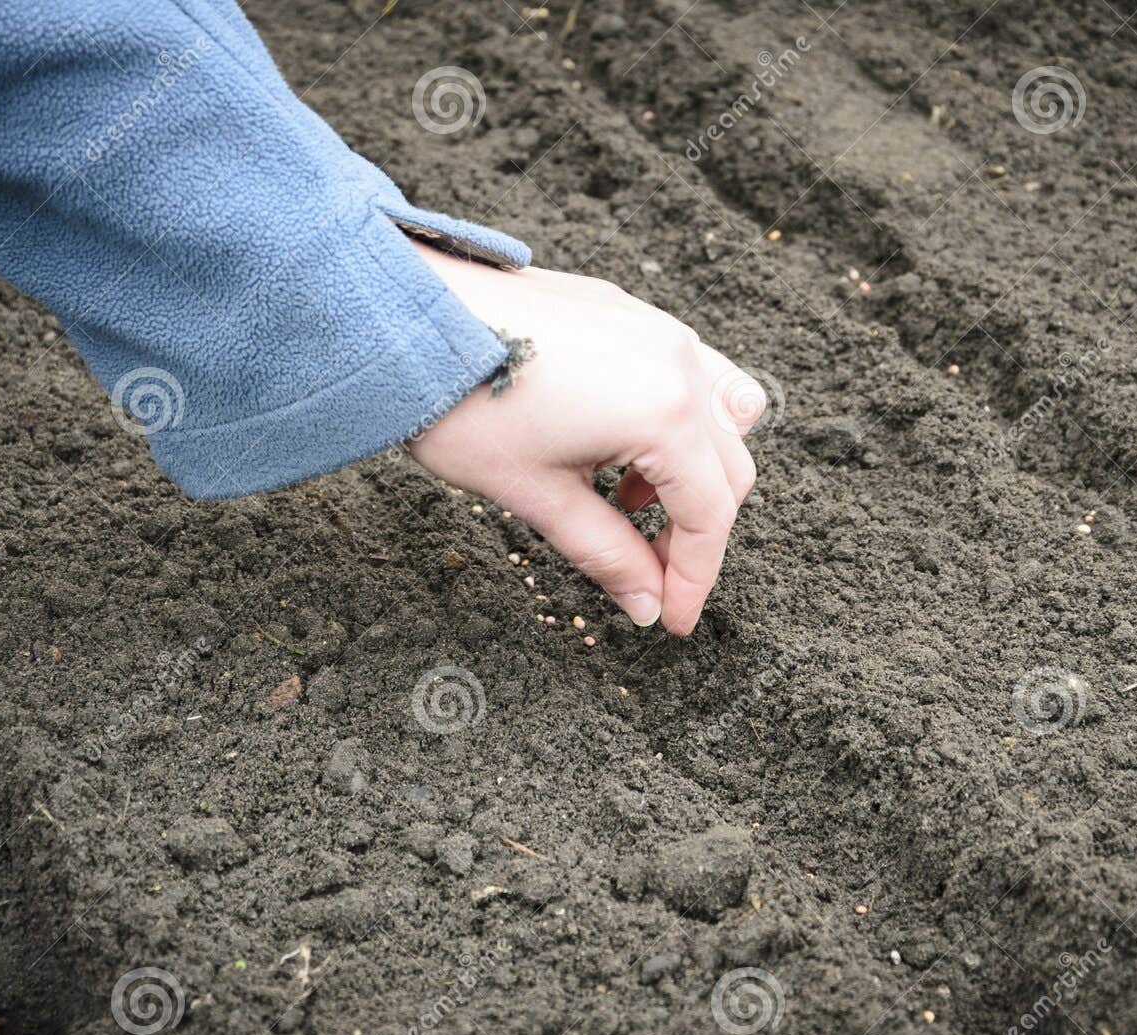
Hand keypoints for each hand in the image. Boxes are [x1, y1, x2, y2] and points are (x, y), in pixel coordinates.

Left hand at [407, 240, 764, 635]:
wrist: (408, 317)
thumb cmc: (465, 402)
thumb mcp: (538, 495)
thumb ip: (606, 554)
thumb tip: (646, 604)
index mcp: (664, 412)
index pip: (709, 514)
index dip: (694, 578)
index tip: (672, 620)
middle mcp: (680, 363)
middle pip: (728, 469)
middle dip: (695, 533)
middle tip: (652, 579)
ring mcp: (660, 330)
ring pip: (722, 418)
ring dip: (692, 475)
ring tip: (627, 506)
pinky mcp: (631, 313)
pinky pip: (690, 376)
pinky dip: (676, 425)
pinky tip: (617, 450)